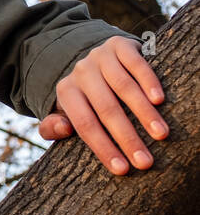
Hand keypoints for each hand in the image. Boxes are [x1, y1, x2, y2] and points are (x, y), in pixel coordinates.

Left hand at [38, 35, 167, 174]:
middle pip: (106, 109)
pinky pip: (136, 64)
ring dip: (144, 113)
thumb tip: (63, 129)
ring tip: (161, 135)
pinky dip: (148, 82)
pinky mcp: (119, 45)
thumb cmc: (85, 96)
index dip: (103, 148)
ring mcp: (100, 56)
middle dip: (127, 138)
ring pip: (123, 87)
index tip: (123, 170)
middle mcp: (81, 72)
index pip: (85, 125)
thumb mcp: (64, 112)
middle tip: (145, 162)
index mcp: (66, 91)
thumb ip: (53, 127)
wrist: (95, 58)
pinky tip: (159, 100)